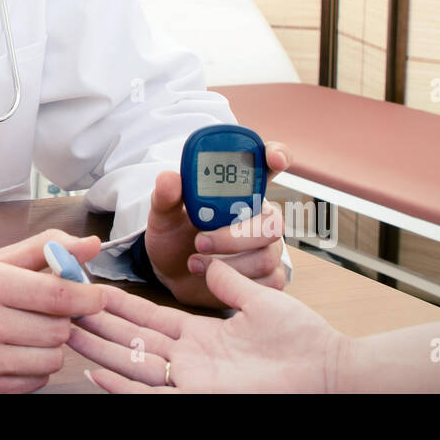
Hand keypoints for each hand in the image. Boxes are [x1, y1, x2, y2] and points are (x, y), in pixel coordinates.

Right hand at [0, 229, 104, 392]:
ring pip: (51, 358)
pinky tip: (18, 351)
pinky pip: (34, 382)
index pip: (58, 295)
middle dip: (62, 319)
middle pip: (58, 329)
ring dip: (51, 345)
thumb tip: (91, 245)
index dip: (87, 296)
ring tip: (31, 331)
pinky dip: (35, 368)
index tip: (95, 295)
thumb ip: (44, 249)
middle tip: (47, 311)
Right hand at [68, 259, 346, 392]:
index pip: (150, 320)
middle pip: (132, 341)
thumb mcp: (260, 300)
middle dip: (98, 327)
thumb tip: (206, 263)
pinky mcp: (199, 397)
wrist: (331, 370)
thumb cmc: (305, 340)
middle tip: (64, 311)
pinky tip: (95, 373)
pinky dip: (122, 386)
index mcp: (203, 337)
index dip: (122, 307)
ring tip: (68, 335)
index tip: (94, 291)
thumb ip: (230, 283)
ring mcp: (193, 381)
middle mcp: (191, 361)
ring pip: (134, 365)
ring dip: (100, 351)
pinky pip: (151, 394)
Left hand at [143, 140, 291, 307]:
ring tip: (194, 262)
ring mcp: (267, 248)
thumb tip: (169, 178)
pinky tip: (214, 281)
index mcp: (239, 192)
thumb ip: (166, 196)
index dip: (277, 156)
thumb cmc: (174, 237)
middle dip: (236, 234)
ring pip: (266, 255)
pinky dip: (237, 284)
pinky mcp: (267, 277)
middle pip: (272, 221)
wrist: (173, 274)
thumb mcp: (163, 215)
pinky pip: (267, 281)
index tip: (272, 158)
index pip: (267, 166)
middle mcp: (259, 217)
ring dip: (229, 262)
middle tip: (200, 241)